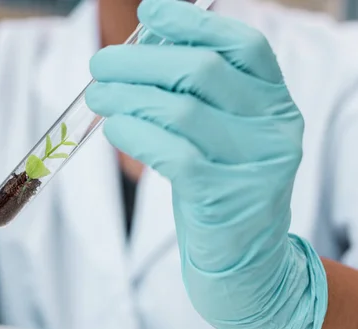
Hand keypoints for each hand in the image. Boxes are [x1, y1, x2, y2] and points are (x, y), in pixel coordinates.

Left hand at [87, 0, 326, 328]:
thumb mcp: (219, 135)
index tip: (150, 12)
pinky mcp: (222, 197)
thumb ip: (194, 95)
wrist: (243, 260)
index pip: (242, 45)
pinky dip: (134, 133)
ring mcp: (253, 164)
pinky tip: (114, 128)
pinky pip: (170, 151)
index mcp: (275, 103)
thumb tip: (145, 48)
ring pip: (180, 109)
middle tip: (100, 65)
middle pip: (201, 71)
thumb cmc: (220, 187)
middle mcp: (273, 128)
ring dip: (127, 96)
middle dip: (140, 61)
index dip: (193, 22)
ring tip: (97, 96)